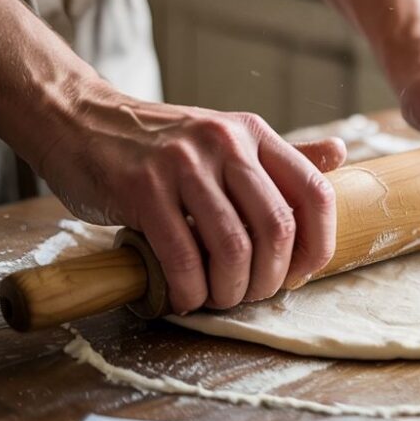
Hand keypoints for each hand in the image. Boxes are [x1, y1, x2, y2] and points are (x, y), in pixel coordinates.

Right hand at [36, 81, 345, 313]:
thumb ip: (279, 156)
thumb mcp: (226, 137)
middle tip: (252, 295)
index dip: (317, 245)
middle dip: (270, 278)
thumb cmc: (160, 143)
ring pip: (233, 247)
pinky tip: (183, 296)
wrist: (81, 121)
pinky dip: (188, 290)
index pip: (315, 192)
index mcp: (254, 133)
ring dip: (230, 290)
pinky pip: (181, 256)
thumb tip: (339, 155)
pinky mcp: (141, 188)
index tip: (300, 274)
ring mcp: (183, 164)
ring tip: (218, 299)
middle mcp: (225, 143)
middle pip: (277, 228)